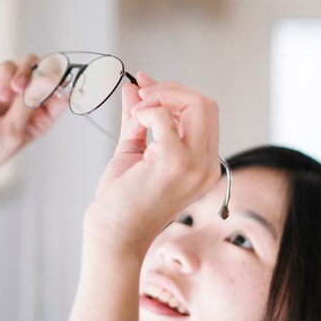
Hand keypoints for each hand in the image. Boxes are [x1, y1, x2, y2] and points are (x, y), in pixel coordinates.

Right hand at [0, 56, 66, 184]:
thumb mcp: (14, 131)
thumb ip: (30, 104)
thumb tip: (49, 79)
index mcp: (42, 118)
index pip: (61, 94)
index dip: (66, 84)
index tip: (66, 78)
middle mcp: (29, 102)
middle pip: (46, 74)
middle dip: (46, 73)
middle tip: (41, 79)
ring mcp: (11, 90)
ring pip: (28, 66)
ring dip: (26, 73)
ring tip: (16, 89)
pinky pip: (6, 68)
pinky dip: (7, 76)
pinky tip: (1, 94)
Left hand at [86, 77, 220, 255]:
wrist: (113, 235)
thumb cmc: (123, 201)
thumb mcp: (134, 149)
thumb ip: (138, 117)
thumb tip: (135, 86)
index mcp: (204, 165)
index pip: (205, 114)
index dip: (176, 94)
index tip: (145, 87)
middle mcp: (207, 166)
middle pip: (206, 104)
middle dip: (171, 91)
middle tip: (142, 96)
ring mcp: (195, 164)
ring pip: (196, 104)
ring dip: (160, 98)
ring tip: (136, 114)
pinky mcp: (174, 161)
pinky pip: (164, 116)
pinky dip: (145, 112)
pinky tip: (133, 127)